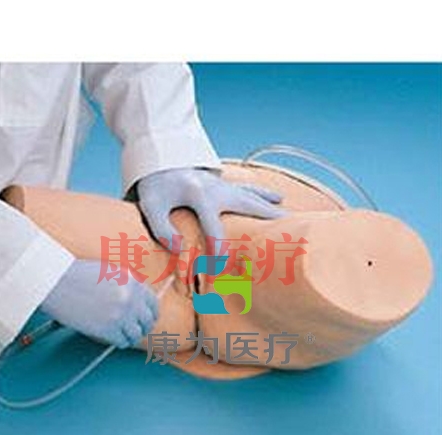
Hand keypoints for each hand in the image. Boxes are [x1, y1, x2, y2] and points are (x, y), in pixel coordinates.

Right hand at [41, 260, 157, 346]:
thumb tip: (137, 304)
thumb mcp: (110, 273)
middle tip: (137, 330)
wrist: (56, 281)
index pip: (153, 301)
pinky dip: (121, 342)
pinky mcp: (108, 328)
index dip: (151, 313)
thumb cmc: (77, 275)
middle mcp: (131, 297)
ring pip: (137, 333)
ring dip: (131, 336)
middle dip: (143, 326)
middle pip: (148, 320)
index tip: (147, 318)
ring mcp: (121, 313)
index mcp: (132, 281)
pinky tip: (115, 339)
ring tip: (124, 335)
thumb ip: (127, 286)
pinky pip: (123, 340)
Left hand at [137, 168, 286, 252]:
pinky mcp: (224, 184)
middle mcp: (217, 189)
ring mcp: (223, 185)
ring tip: (291, 218)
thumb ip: (162, 228)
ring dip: (271, 207)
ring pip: (253, 196)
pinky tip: (278, 198)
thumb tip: (180, 250)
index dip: (218, 251)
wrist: (159, 159)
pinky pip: (248, 189)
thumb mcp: (150, 205)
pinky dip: (263, 194)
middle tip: (288, 234)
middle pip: (247, 206)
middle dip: (266, 221)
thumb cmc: (155, 185)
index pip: (214, 228)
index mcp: (199, 196)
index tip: (220, 269)